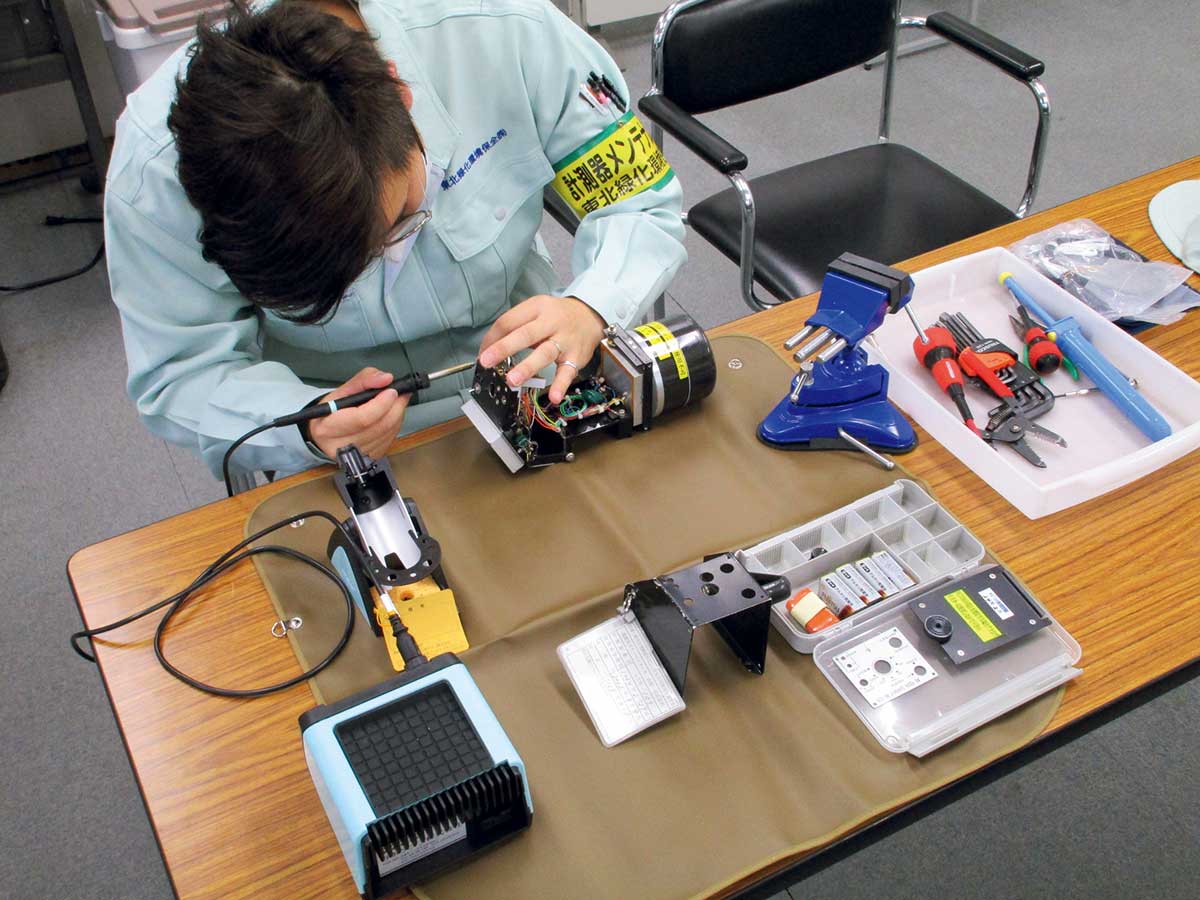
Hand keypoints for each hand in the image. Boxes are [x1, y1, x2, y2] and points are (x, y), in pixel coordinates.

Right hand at [307, 367, 410, 459]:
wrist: (328, 431)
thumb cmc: (333, 411)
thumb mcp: (342, 390)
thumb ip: (364, 380)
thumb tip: (385, 378)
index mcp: (328, 428)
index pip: (362, 418)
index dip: (381, 404)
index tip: (391, 391)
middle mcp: (341, 446)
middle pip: (379, 427)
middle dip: (396, 407)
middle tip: (401, 393)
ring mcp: (357, 454)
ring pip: (388, 433)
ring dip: (397, 415)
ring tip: (396, 402)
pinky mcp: (370, 457)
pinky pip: (390, 440)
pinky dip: (395, 425)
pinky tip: (390, 416)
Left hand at [478, 295, 605, 403]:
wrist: (590, 316)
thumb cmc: (557, 316)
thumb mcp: (537, 311)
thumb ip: (517, 327)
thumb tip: (490, 349)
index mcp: (536, 308)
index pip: (509, 321)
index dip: (493, 339)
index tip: (482, 354)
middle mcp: (550, 322)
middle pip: (525, 334)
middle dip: (504, 348)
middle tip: (487, 361)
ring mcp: (564, 340)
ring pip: (544, 353)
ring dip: (528, 367)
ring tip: (513, 380)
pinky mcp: (576, 357)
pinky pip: (568, 372)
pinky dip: (561, 385)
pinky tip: (554, 396)